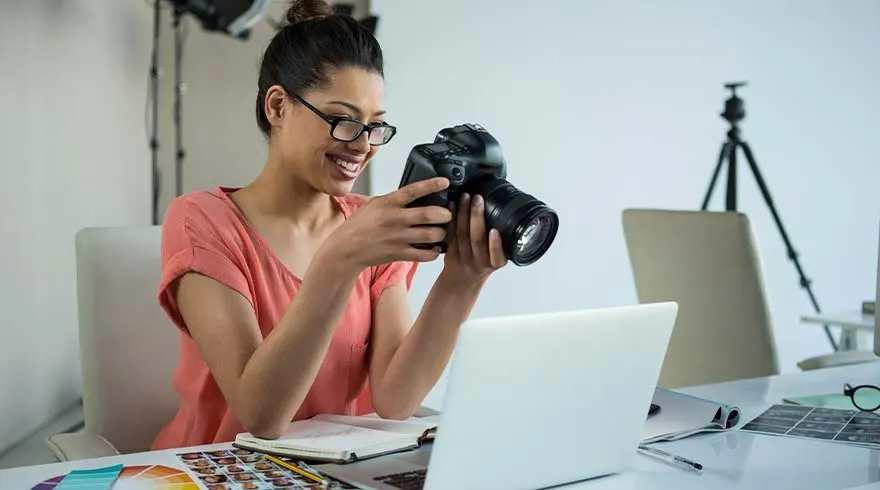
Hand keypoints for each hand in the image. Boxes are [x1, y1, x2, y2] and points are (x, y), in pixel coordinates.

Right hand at [323, 177, 452, 270]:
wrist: (346, 249)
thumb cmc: (359, 226)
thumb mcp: (373, 204)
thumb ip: (393, 199)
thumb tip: (414, 194)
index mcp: (388, 203)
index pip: (414, 190)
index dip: (432, 184)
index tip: (445, 182)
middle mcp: (395, 219)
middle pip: (429, 214)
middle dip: (445, 214)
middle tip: (447, 214)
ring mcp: (398, 238)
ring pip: (431, 235)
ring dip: (442, 233)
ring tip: (442, 232)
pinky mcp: (399, 254)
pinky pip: (425, 255)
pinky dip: (434, 252)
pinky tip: (435, 249)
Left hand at [442, 192, 506, 284]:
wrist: (461, 284)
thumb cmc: (480, 268)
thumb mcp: (496, 260)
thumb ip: (500, 245)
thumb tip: (504, 214)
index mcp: (494, 263)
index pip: (497, 256)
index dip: (496, 244)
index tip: (495, 231)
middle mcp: (478, 262)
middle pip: (477, 239)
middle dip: (477, 216)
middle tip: (478, 198)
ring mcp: (463, 259)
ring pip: (462, 234)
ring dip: (463, 213)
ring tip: (464, 197)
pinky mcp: (449, 254)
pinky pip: (450, 235)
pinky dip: (451, 219)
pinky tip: (452, 206)